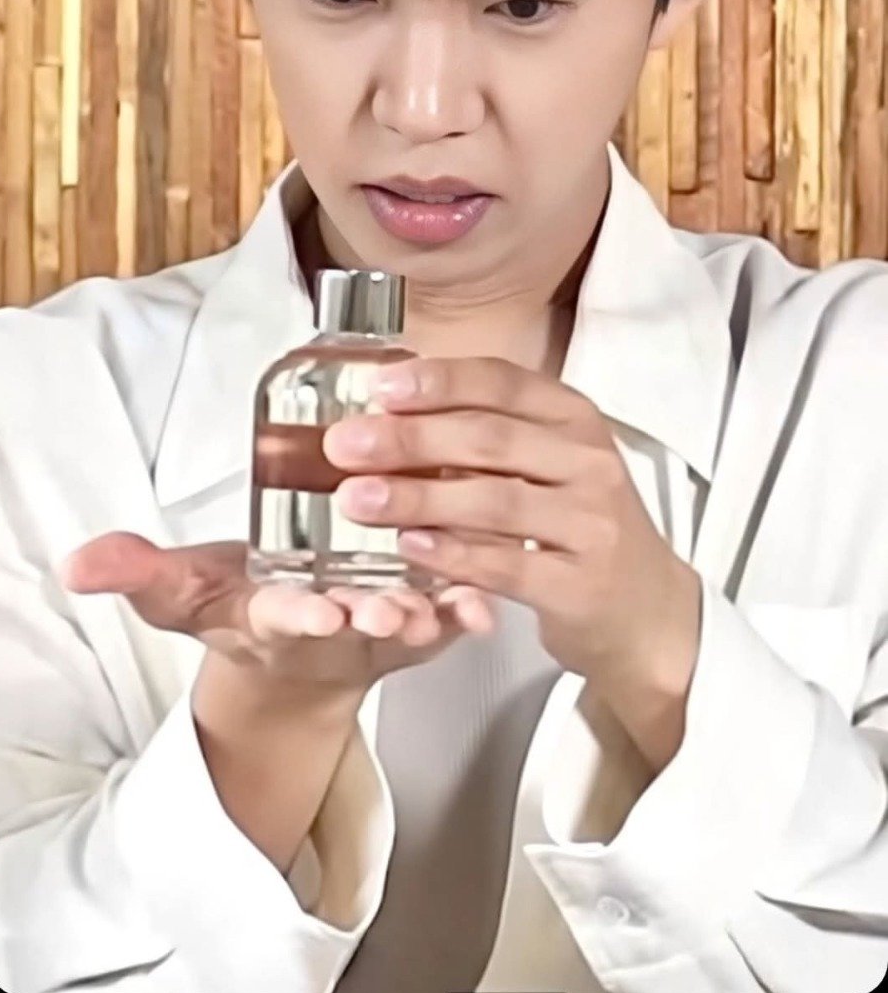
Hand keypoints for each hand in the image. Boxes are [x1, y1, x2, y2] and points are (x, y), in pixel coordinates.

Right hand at [60, 533, 494, 694]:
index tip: (312, 611)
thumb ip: (138, 573)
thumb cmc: (246, 605)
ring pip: (410, 625)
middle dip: (371, 619)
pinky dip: (468, 613)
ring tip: (447, 606)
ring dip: (430, 618)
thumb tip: (77, 564)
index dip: (297, 615)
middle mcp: (333, 627)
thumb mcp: (185, 592)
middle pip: (353, 625)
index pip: (281, 617)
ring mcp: (382, 626)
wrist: (297, 652)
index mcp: (274, 618)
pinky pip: (451, 618)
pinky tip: (484, 602)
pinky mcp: (422, 619)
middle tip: (387, 612)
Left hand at [323, 356, 702, 769]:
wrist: (647, 610)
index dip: (439, 381)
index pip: (503, 383)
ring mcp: (591, 523)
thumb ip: (486, 434)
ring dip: (417, 497)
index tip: (380, 386)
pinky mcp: (581, 584)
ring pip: (493, 500)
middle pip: (489, 439)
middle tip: (344, 445)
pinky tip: (408, 547)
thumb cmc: (580, 524)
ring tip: (356, 498)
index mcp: (575, 418)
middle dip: (409, 439)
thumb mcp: (550, 462)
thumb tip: (387, 407)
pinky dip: (453, 554)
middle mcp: (589, 462)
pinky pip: (508, 564)